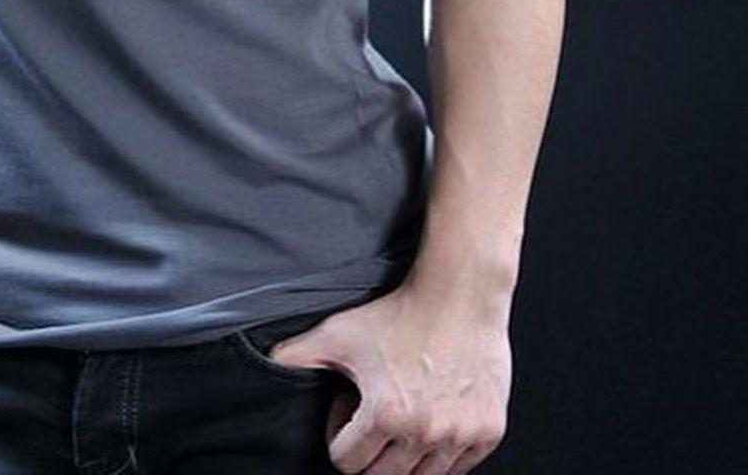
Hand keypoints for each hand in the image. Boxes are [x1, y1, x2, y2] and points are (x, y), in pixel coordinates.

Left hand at [266, 282, 511, 473]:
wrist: (459, 295)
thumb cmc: (399, 312)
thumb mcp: (339, 332)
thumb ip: (296, 355)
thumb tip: (264, 365)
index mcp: (385, 415)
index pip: (348, 463)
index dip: (340, 436)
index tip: (349, 408)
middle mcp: (425, 433)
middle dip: (371, 451)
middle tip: (375, 413)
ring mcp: (460, 436)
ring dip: (406, 455)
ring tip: (402, 413)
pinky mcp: (488, 431)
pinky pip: (458, 467)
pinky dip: (442, 453)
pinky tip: (432, 415)